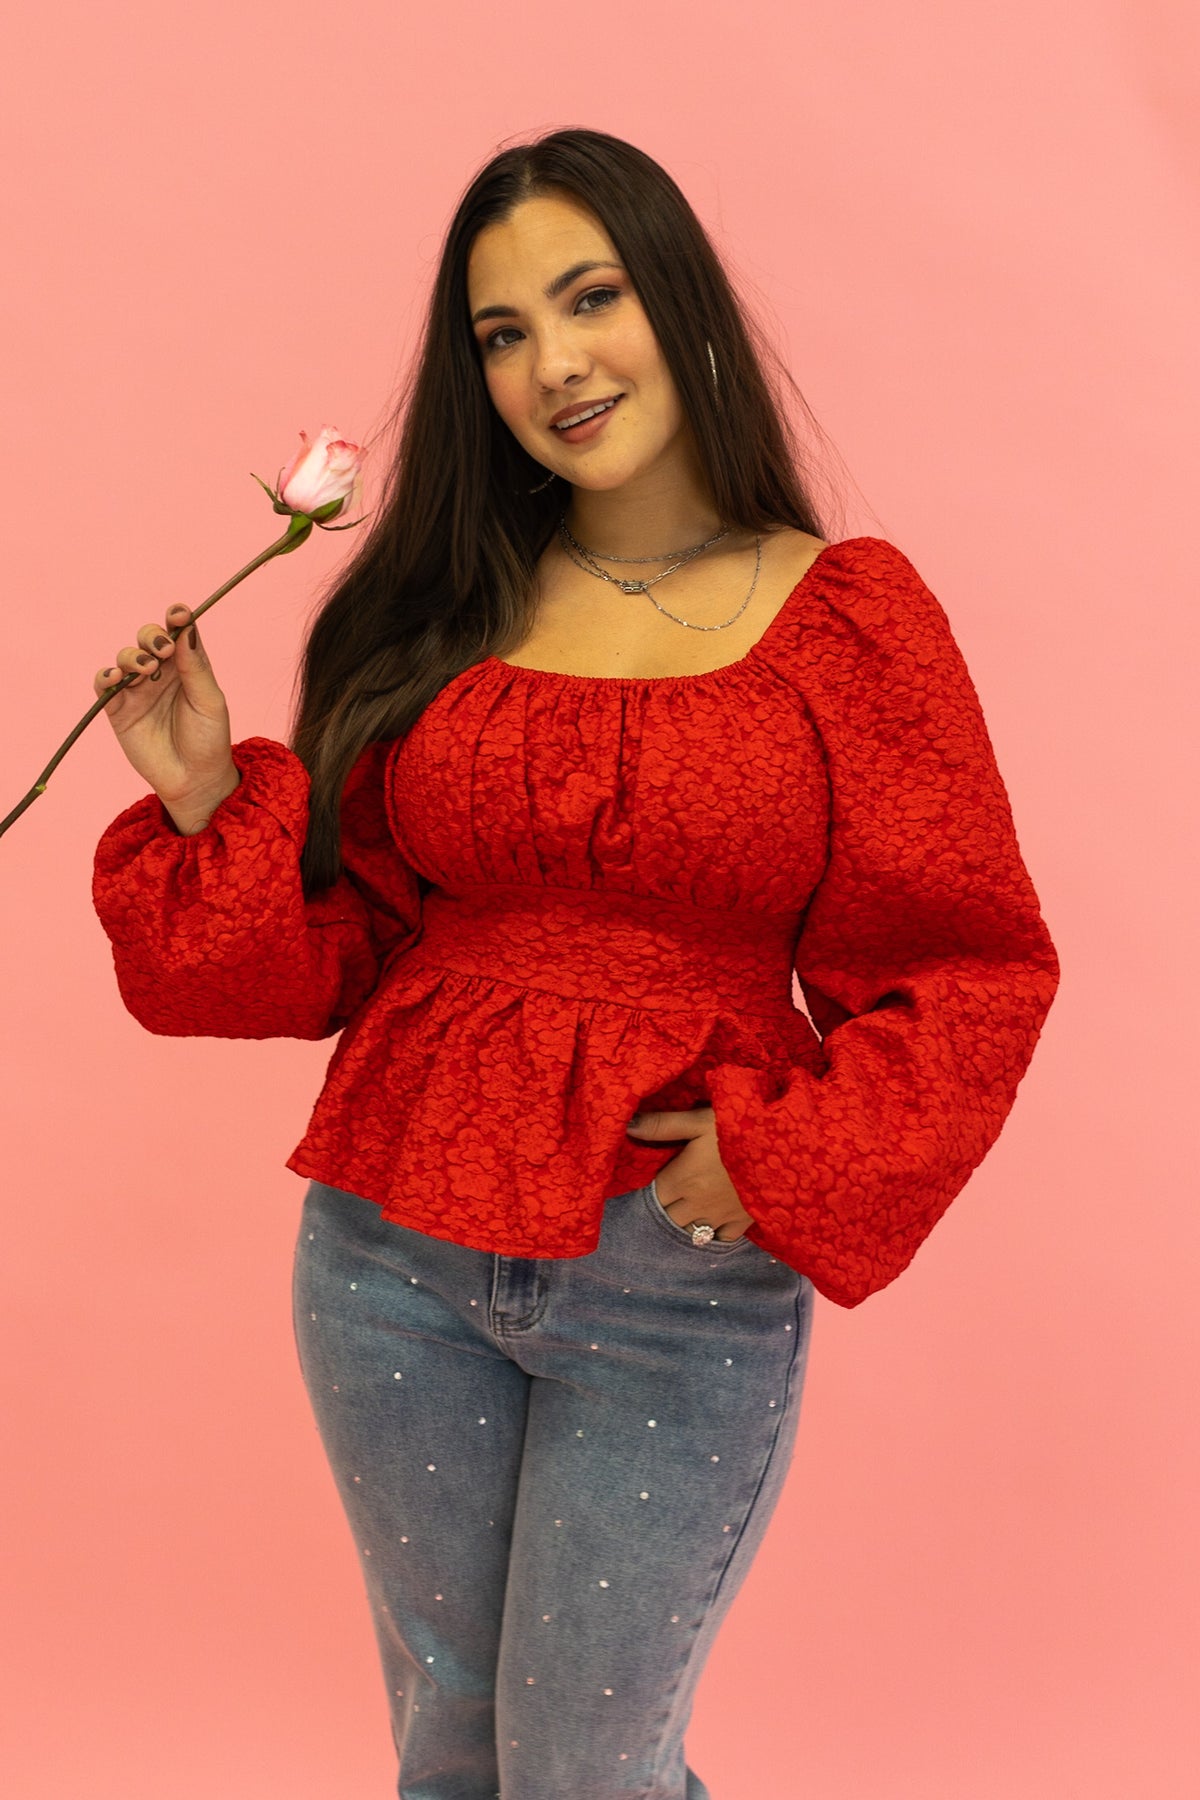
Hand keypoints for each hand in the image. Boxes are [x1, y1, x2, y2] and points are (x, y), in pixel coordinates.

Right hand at [93, 604, 238, 831]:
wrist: (194, 780)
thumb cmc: (209, 740)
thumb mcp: (209, 702)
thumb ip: (195, 667)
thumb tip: (186, 628)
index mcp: (187, 666)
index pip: (179, 632)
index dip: (177, 617)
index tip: (179, 613)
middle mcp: (161, 673)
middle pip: (148, 639)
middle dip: (152, 636)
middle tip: (163, 650)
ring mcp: (138, 690)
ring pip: (125, 657)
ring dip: (133, 657)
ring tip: (147, 670)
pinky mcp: (118, 709)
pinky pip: (104, 684)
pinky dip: (106, 675)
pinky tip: (116, 677)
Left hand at [625, 1105, 754, 1241]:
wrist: (788, 1151)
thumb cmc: (740, 1130)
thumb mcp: (700, 1120)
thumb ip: (663, 1125)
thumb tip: (627, 1127)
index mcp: (682, 1179)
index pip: (656, 1192)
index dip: (657, 1183)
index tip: (665, 1171)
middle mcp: (695, 1203)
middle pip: (669, 1215)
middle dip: (669, 1205)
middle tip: (678, 1189)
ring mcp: (719, 1217)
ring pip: (690, 1230)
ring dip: (687, 1221)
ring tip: (693, 1207)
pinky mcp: (742, 1223)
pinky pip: (720, 1238)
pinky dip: (713, 1233)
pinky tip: (715, 1221)